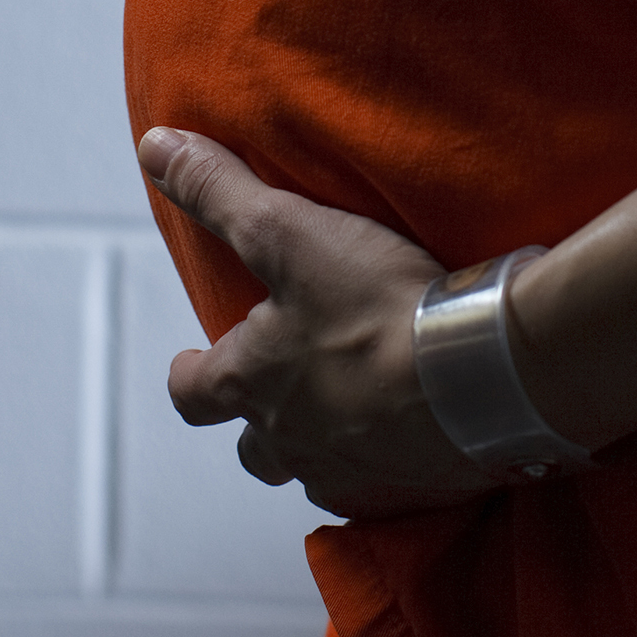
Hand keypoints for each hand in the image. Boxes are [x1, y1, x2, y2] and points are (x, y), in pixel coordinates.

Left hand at [137, 127, 497, 518]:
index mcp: (253, 385)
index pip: (193, 392)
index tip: (189, 362)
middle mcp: (293, 442)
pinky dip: (389, 463)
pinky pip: (385, 488)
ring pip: (318, 473)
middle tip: (279, 392)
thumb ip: (221, 191)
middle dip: (259, 424)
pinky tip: (414, 437)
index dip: (188, 374)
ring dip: (323, 446)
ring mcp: (354, 473)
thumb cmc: (376, 306)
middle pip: (255, 450)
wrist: (480, 373)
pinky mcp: (416, 488)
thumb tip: (155, 148)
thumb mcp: (288, 230)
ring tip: (350, 413)